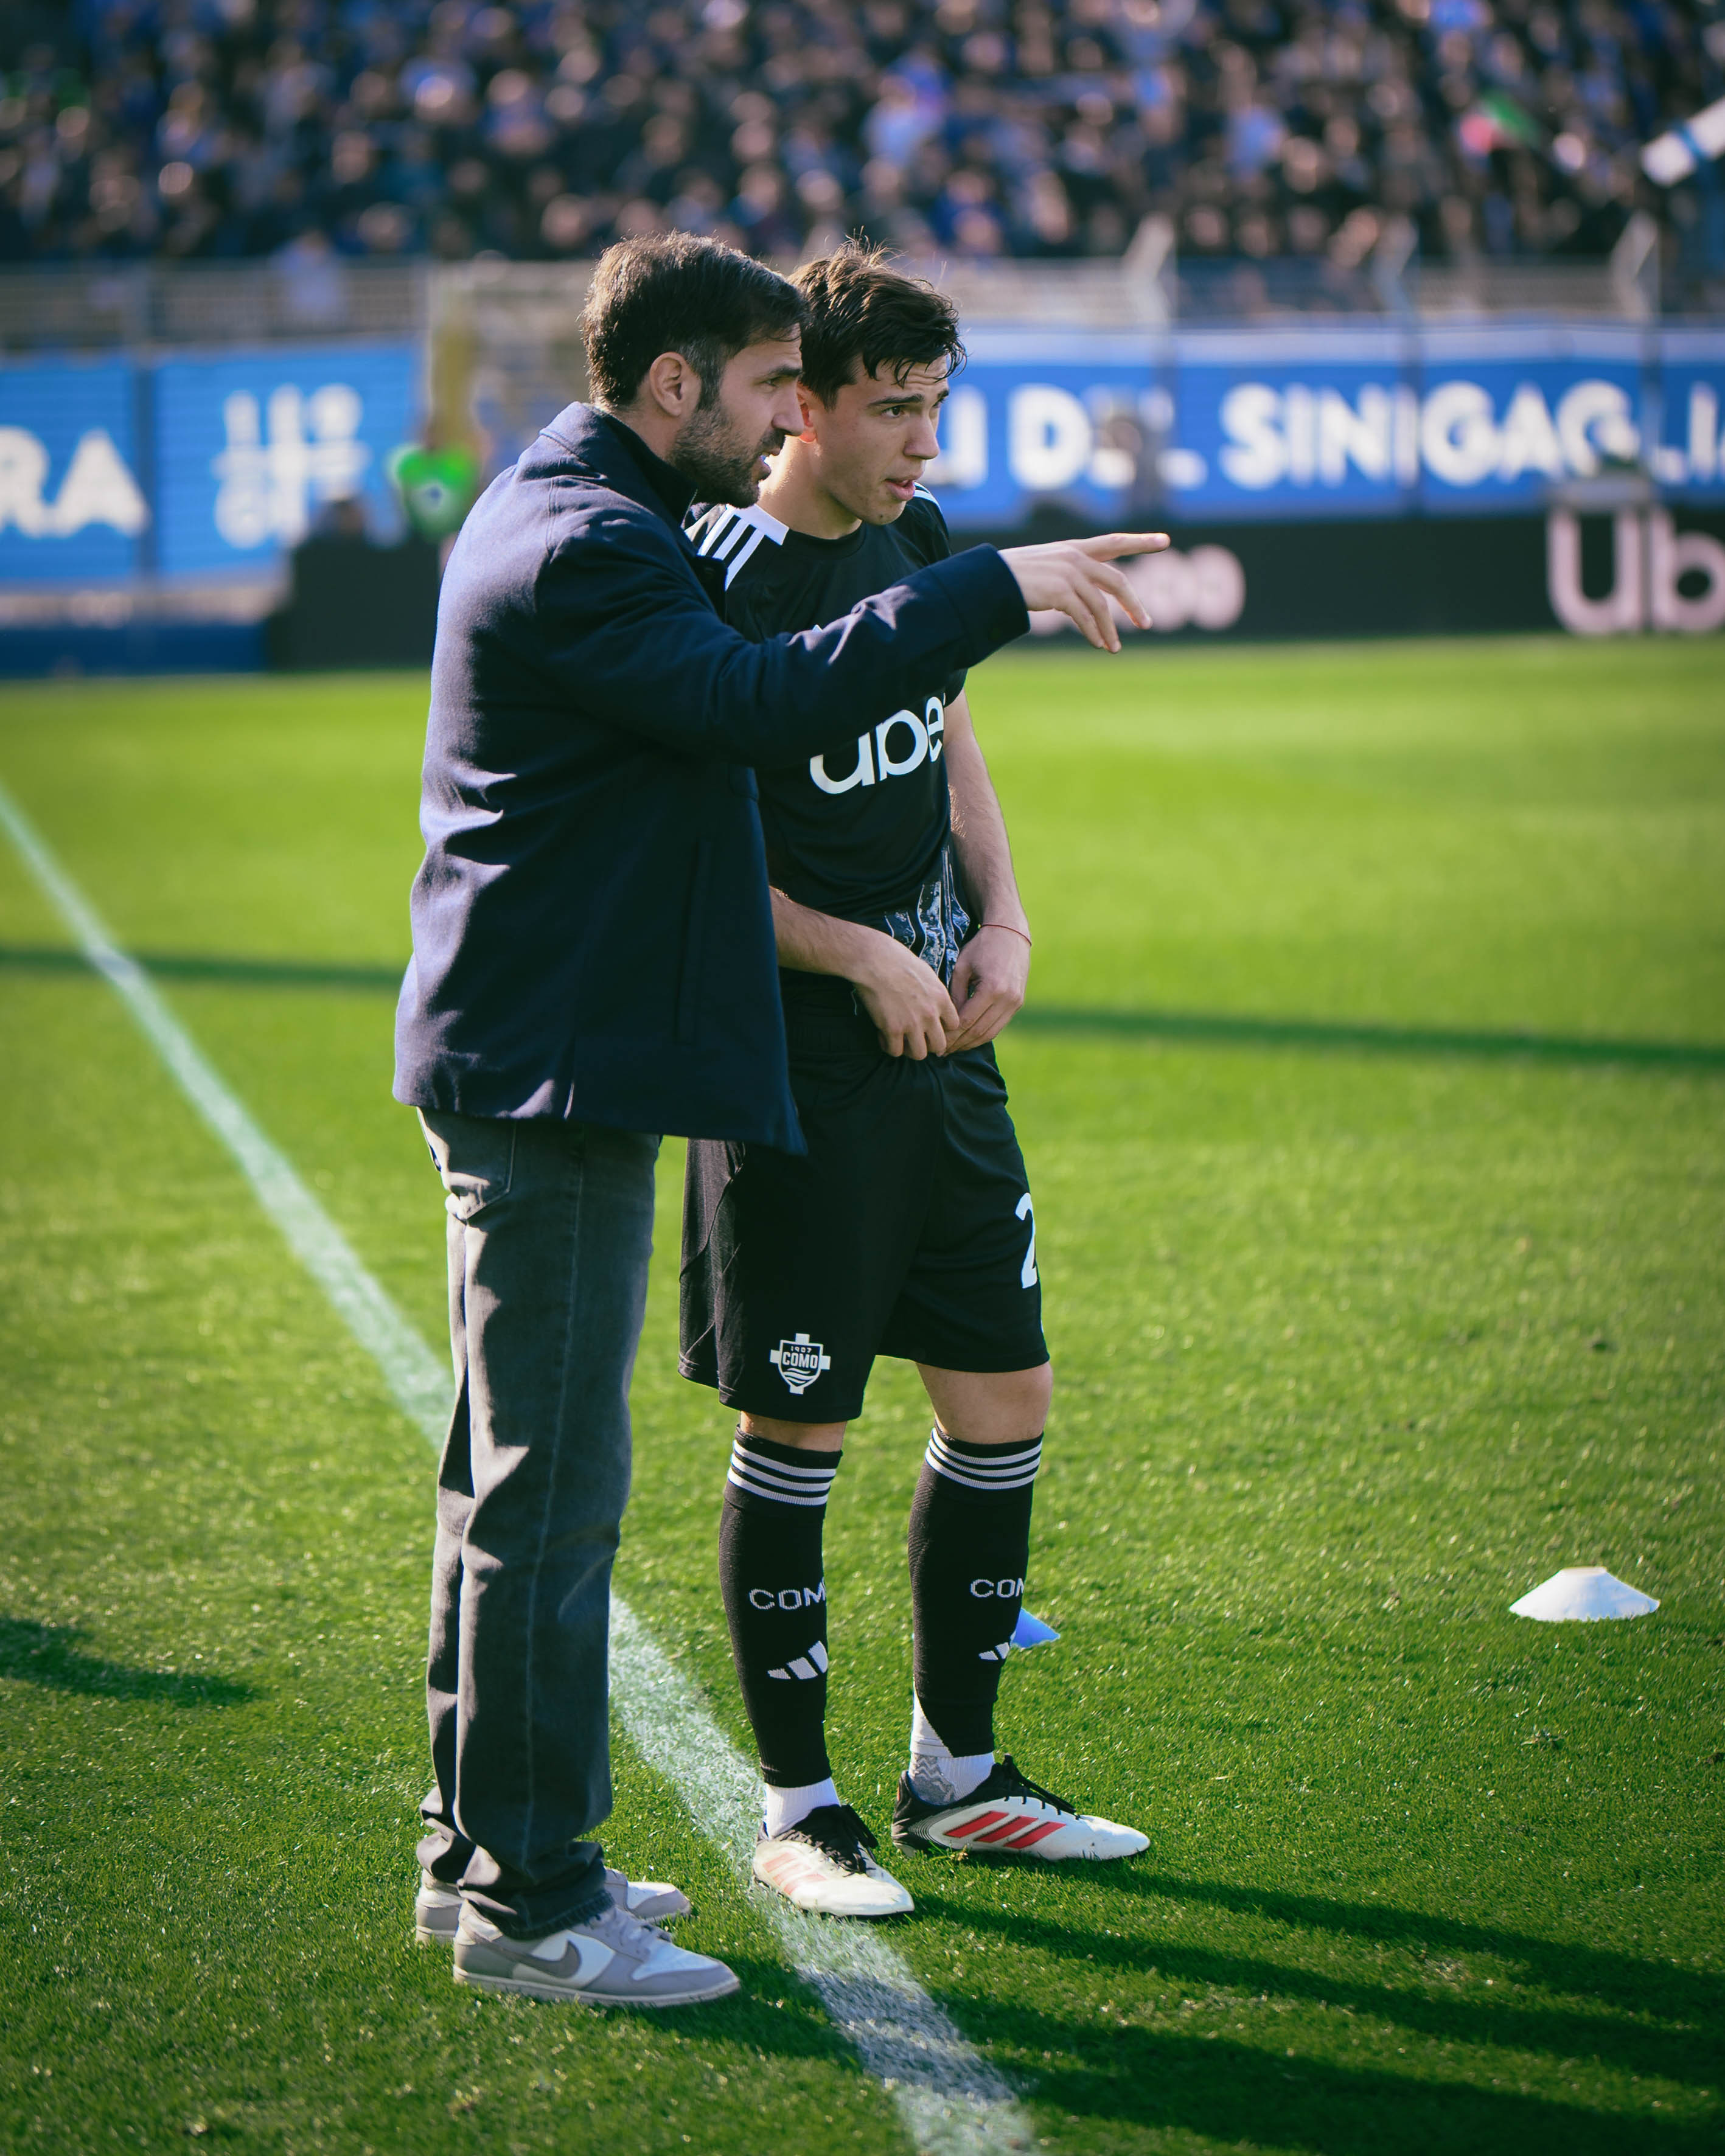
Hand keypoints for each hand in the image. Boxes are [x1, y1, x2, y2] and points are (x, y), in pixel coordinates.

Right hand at [853, 935, 959, 1059]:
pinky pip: (895, 1051)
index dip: (943, 1028)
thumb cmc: (897, 959)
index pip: (954, 1025)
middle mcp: (931, 1014)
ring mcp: (912, 1023)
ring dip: (910, 1050)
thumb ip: (933, 991)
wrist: (875, 960)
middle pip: (940, 1045)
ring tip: (900, 1042)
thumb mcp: (926, 973)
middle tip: (918, 1040)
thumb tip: (932, 1000)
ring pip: (919, 1054)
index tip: (932, 1026)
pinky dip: (889, 1046)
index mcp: (941, 998)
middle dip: (930, 1045)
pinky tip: (883, 1036)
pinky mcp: (892, 1029)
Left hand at [944, 923, 1029, 1052]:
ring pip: (991, 1033)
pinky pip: (999, 1025)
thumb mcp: (962, 967)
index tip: (937, 1042)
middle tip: (942, 1051)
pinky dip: (983, 1035)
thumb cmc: (981, 947)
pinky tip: (968, 1038)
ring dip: (971, 1043)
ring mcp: (1015, 1002)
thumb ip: (955, 995)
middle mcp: (1007, 999)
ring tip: (953, 1048)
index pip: (967, 1021)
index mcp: (992, 989)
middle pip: (979, 1031)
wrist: (1010, 934)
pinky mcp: (1018, 1003)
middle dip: (959, 1043)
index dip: (951, 1035)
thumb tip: (949, 1020)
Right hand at [999, 532, 1169, 650]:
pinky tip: (1099, 644)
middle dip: (1134, 604)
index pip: (1114, 542)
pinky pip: (1084, 617)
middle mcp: (1074, 557)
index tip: (1165, 540)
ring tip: (1114, 648)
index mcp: (1073, 548)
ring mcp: (1068, 574)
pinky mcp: (1059, 592)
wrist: (988, 580)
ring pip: (1101, 605)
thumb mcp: (1044, 568)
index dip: (1141, 541)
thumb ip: (1068, 576)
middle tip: (1146, 623)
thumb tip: (1086, 602)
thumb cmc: (1010, 576)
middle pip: (1116, 581)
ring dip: (1110, 629)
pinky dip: (1094, 632)